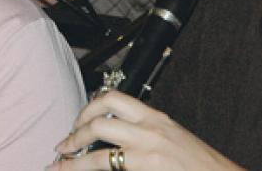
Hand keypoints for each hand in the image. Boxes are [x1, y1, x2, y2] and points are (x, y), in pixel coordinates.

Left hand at [47, 91, 241, 170]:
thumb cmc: (200, 166)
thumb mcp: (172, 142)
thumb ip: (145, 136)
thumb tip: (115, 143)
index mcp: (156, 117)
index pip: (115, 98)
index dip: (89, 108)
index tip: (78, 122)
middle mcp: (151, 128)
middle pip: (100, 117)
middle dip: (75, 132)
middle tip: (63, 146)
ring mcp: (149, 149)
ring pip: (98, 144)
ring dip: (73, 153)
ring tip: (61, 164)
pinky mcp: (149, 167)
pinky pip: (108, 165)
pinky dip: (85, 169)